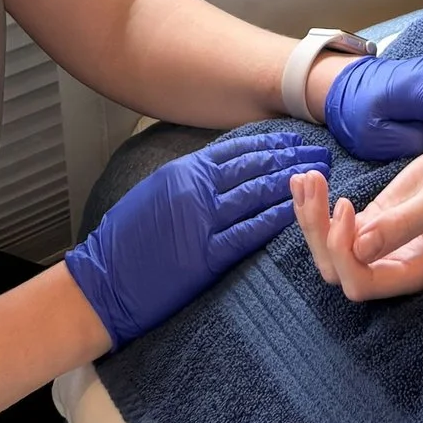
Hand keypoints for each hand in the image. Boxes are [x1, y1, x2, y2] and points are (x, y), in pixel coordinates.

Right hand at [63, 132, 327, 349]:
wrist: (102, 283)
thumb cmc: (124, 241)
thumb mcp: (154, 192)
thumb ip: (188, 178)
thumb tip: (222, 168)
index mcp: (182, 171)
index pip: (236, 149)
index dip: (270, 143)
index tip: (295, 139)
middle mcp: (194, 189)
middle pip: (253, 167)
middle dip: (291, 159)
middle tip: (321, 154)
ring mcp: (200, 222)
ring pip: (255, 195)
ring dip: (291, 185)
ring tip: (320, 178)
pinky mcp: (204, 256)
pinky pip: (246, 233)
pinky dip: (273, 220)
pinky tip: (296, 214)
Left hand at [288, 138, 422, 301]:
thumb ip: (404, 222)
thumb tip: (360, 247)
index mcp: (416, 270)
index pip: (361, 284)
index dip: (342, 252)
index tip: (346, 205)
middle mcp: (395, 265)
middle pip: (338, 271)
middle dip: (317, 233)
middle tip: (314, 183)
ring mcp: (383, 245)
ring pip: (331, 250)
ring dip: (311, 218)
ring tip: (304, 179)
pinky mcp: (376, 222)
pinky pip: (338, 227)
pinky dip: (317, 206)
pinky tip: (308, 179)